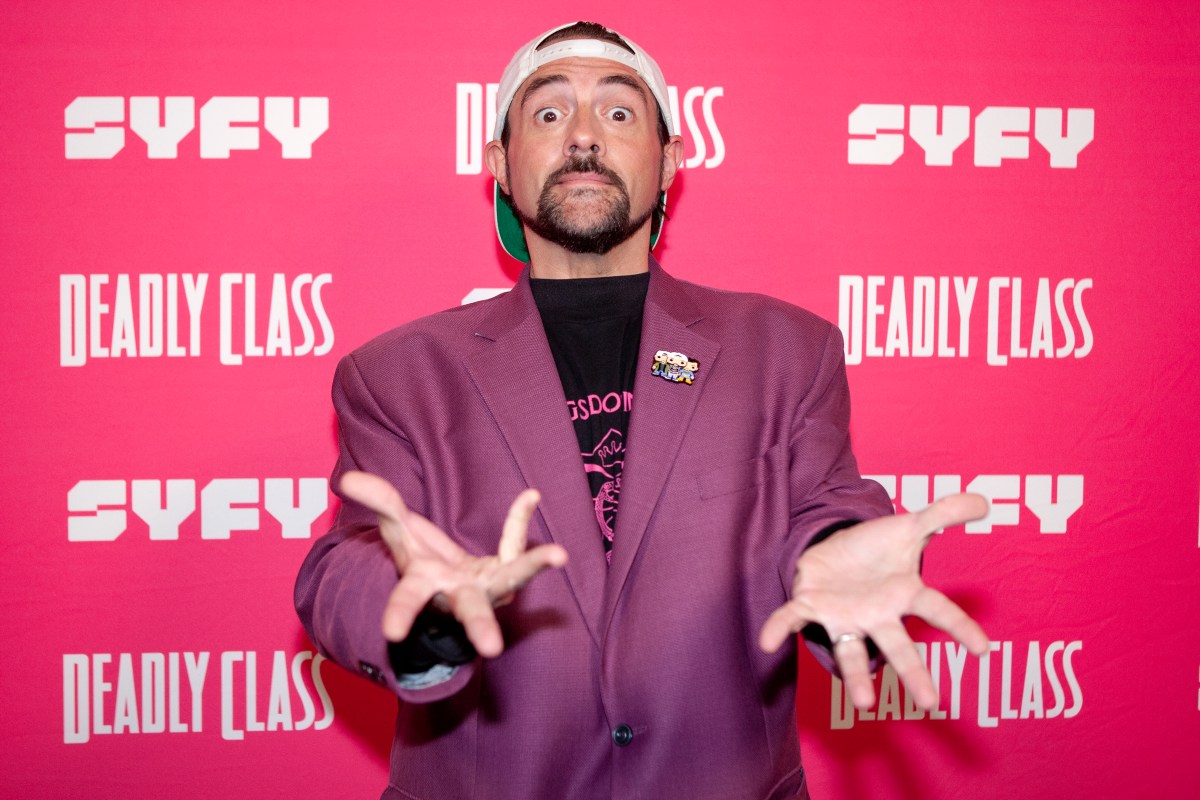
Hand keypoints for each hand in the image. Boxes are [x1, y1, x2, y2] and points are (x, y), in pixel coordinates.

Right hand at [340, 470, 568, 657]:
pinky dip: (519, 521)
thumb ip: (380, 504)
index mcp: (425, 588)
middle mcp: (458, 594)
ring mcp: (488, 586)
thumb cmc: (419, 560)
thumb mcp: (397, 530)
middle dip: (480, 626)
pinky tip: (530, 496)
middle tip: (492, 648)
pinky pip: (514, 545)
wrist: (447, 582)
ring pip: (512, 579)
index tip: (392, 633)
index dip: (400, 614)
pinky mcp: (507, 573)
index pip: (408, 601)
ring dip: (533, 566)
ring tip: (559, 555)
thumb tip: (348, 478)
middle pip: (470, 610)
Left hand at [759, 493, 988, 710]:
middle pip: (897, 645)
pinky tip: (767, 642)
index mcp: (903, 595)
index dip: (961, 628)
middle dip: (912, 673)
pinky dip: (780, 628)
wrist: (834, 549)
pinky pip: (793, 619)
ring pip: (850, 649)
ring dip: (855, 674)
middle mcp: (876, 615)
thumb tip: (984, 500)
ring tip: (861, 702)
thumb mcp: (910, 527)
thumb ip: (944, 514)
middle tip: (929, 703)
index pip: (937, 610)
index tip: (983, 649)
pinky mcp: (812, 607)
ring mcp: (844, 616)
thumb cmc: (877, 550)